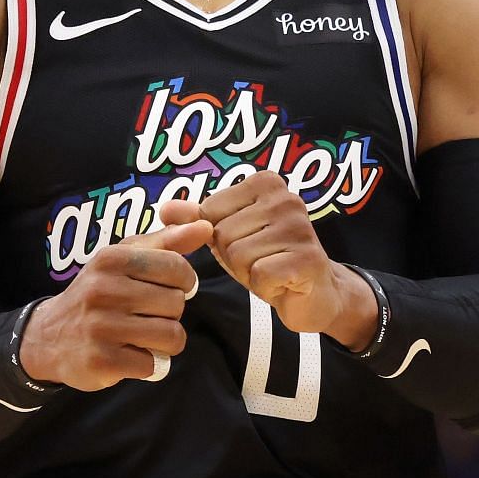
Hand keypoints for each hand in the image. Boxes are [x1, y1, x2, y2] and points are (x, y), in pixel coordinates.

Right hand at [19, 219, 212, 389]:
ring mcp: (100, 326)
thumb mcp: (124, 258)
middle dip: (170, 314)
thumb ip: (166, 241)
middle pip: (177, 304)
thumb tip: (205, 225)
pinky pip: (153, 365)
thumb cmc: (98, 293)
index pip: (177, 267)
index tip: (168, 289)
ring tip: (143, 337)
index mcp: (111, 258)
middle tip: (147, 316)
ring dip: (165, 342)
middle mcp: (103, 289)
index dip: (183, 283)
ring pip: (171, 335)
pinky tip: (129, 355)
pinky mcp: (101, 361)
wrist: (49, 337)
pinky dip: (149, 364)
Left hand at [160, 174, 378, 348]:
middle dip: (233, 257)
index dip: (219, 238)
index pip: (210, 212)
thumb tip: (165, 208)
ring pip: (237, 255)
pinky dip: (265, 286)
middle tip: (261, 260)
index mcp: (265, 183)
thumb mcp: (227, 235)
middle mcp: (286, 199)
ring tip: (271, 270)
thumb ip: (196, 219)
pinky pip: (259, 275)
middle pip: (223, 235)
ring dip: (248, 272)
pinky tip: (282, 282)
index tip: (246, 242)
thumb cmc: (268, 259)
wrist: (313, 294)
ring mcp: (300, 227)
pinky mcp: (307, 259)